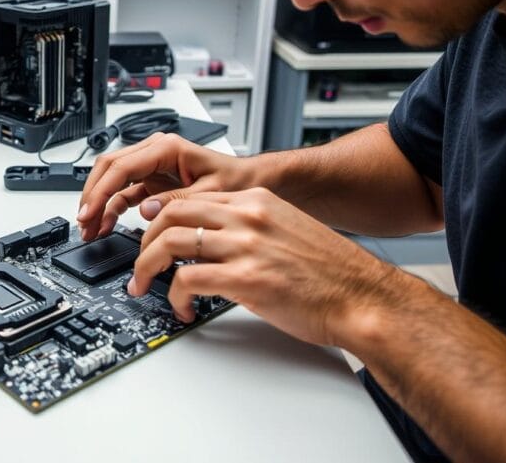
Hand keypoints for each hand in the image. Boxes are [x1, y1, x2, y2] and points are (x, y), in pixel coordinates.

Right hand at [77, 133, 255, 239]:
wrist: (251, 182)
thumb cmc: (237, 181)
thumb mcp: (211, 193)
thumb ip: (177, 200)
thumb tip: (145, 209)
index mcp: (167, 148)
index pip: (122, 167)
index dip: (100, 191)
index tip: (89, 212)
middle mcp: (155, 152)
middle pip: (109, 168)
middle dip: (92, 196)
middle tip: (84, 223)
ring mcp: (150, 166)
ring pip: (111, 179)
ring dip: (98, 203)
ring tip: (90, 229)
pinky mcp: (151, 180)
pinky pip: (122, 192)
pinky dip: (111, 208)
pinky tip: (105, 224)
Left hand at [128, 187, 404, 346]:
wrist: (366, 299)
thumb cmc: (331, 273)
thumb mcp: (287, 230)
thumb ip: (250, 226)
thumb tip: (213, 239)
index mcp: (257, 201)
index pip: (190, 197)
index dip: (159, 216)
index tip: (147, 233)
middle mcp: (248, 216)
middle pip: (171, 213)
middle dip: (145, 240)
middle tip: (139, 262)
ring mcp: (246, 245)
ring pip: (171, 243)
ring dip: (147, 267)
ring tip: (145, 286)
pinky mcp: (245, 279)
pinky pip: (187, 280)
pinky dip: (175, 296)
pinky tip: (182, 309)